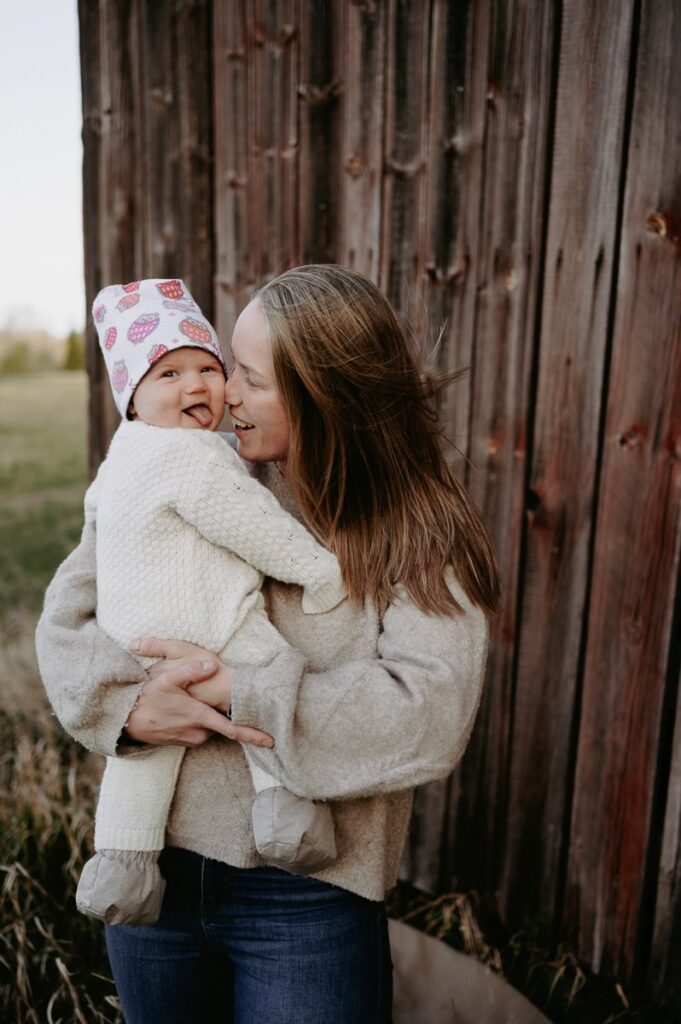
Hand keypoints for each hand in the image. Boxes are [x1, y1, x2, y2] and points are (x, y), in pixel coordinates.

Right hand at [125, 636, 272, 749]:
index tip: (271, 741)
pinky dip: (199, 722)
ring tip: (200, 702)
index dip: (253, 735)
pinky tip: (188, 709)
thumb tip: (213, 664)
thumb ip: (191, 671)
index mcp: (199, 717)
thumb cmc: (146, 698)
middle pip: (221, 724)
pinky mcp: (180, 741)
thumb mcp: (167, 678)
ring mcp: (188, 739)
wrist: (124, 719)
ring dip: (208, 718)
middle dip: (227, 716)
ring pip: (209, 727)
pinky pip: (197, 731)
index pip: (233, 729)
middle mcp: (197, 732)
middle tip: (231, 702)